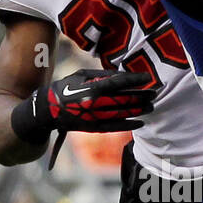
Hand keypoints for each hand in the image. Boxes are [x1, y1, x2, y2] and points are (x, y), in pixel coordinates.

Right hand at [11, 67, 157, 148]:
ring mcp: (94, 117)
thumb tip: (123, 75)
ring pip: (122, 113)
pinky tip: (140, 122)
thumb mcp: (81, 75)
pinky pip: (114, 127)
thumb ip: (102, 75)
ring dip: (138, 110)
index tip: (148, 77)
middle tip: (155, 93)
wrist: (47, 109)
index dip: (135, 80)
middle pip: (124, 99)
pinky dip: (128, 125)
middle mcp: (95, 103)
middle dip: (141, 96)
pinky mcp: (92, 128)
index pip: (119, 82)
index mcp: (91, 87)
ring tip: (151, 107)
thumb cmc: (65, 87)